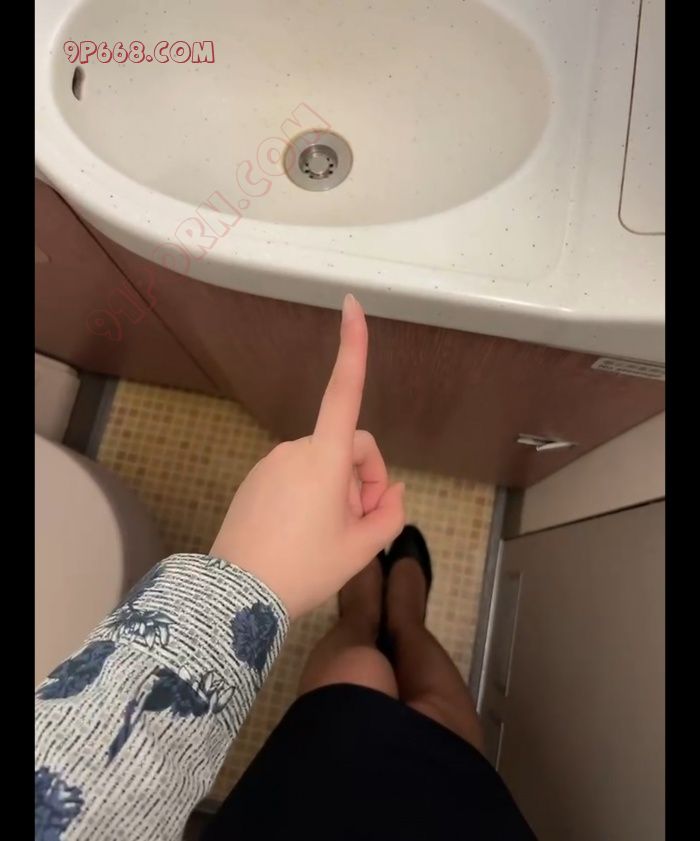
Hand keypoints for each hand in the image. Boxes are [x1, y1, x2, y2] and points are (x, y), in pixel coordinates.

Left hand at [210, 294, 405, 617]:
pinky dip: (311, 496)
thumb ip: (389, 515)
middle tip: (360, 525)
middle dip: (363, 479)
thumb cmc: (305, 568)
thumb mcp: (361, 549)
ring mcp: (272, 463)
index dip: (354, 347)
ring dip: (337, 491)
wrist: (236, 596)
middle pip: (348, 448)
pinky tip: (303, 534)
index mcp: (324, 457)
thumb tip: (392, 492)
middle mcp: (296, 449)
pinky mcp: (256, 480)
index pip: (344, 391)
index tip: (352, 304)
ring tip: (329, 537)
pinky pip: (297, 477)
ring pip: (323, 465)